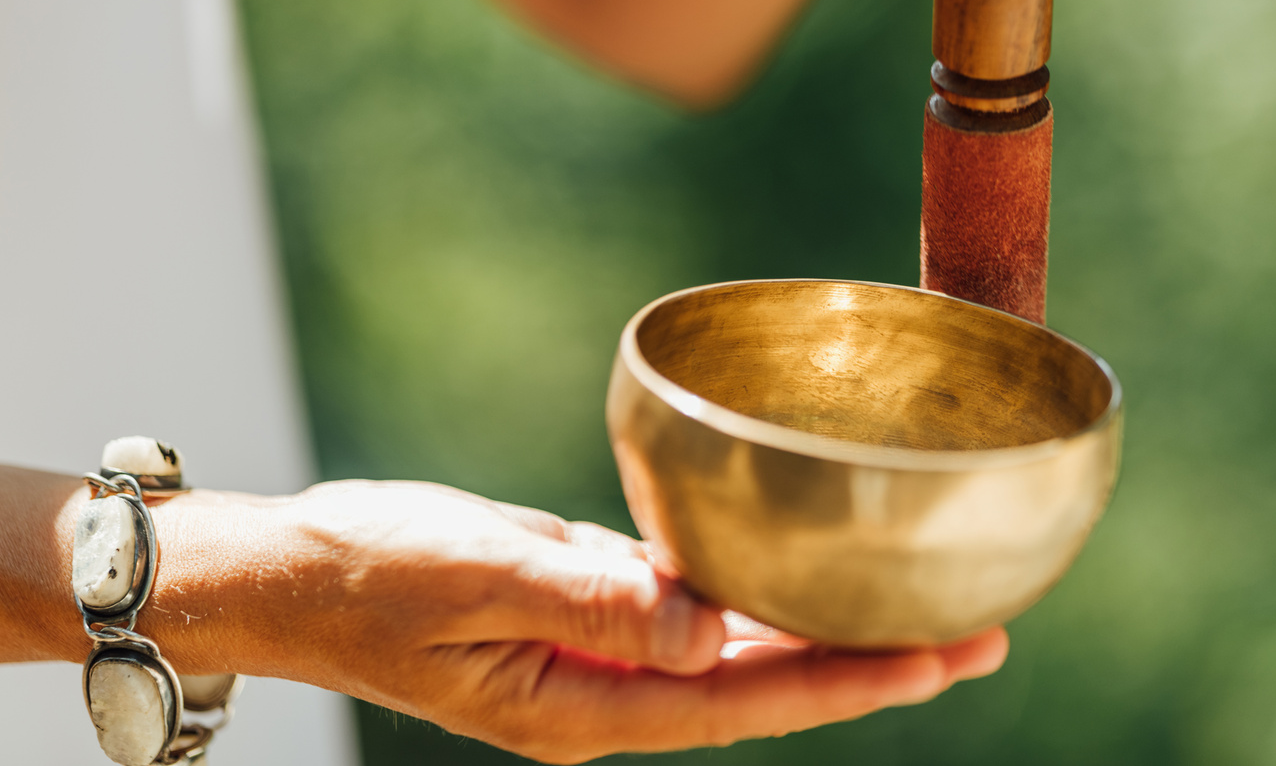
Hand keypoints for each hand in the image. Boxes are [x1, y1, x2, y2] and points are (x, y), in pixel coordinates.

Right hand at [148, 480, 1007, 763]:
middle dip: (873, 665)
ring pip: (738, 658)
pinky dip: (760, 606)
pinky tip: (804, 585)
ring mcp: (598, 660)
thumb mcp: (475, 576)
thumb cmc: (369, 573)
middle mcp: (606, 693)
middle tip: (981, 635)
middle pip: (765, 690)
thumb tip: (707, 625)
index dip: (855, 680)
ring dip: (828, 638)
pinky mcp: (587, 614)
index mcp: (585, 704)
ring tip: (921, 616)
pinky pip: (694, 617)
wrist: (294, 574)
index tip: (948, 655)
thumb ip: (593, 598)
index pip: (749, 702)